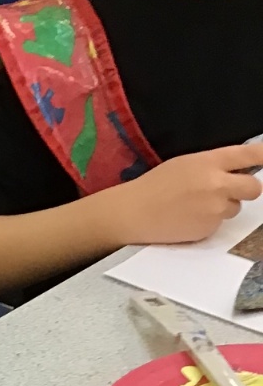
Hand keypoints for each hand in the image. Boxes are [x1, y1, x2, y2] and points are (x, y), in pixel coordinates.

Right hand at [103, 146, 262, 247]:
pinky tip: (188, 219)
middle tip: (231, 191)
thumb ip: (213, 165)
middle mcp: (217, 185)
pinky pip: (218, 225)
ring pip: (235, 208)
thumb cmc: (155, 186)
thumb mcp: (185, 164)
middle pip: (254, 188)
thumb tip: (236, 171)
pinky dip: (207, 222)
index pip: (249, 156)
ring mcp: (214, 209)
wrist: (134, 213)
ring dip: (222, 207)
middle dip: (246, 189)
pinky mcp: (208, 230)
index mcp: (210, 162)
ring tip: (195, 207)